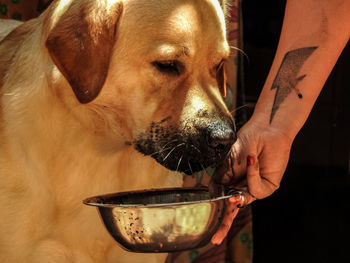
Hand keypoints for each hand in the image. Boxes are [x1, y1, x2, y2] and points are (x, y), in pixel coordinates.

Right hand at [210, 118, 292, 243]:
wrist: (264, 130)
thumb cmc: (245, 141)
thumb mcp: (225, 163)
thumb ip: (219, 180)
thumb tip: (212, 196)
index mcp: (231, 181)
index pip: (223, 201)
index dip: (219, 218)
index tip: (213, 237)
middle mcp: (243, 186)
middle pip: (233, 209)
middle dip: (225, 223)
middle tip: (216, 238)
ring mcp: (255, 186)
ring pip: (244, 201)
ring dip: (237, 196)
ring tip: (234, 189)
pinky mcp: (269, 185)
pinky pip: (256, 191)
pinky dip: (252, 176)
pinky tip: (251, 161)